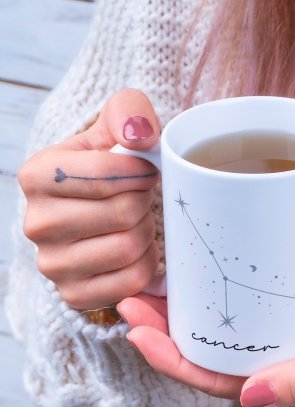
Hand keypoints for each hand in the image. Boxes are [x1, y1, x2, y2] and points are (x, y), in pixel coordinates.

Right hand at [19, 89, 160, 308]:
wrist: (97, 207)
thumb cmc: (110, 164)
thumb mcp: (115, 125)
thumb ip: (128, 112)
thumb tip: (139, 135)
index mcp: (38, 175)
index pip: (107, 174)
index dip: (141, 170)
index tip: (146, 169)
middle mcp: (37, 222)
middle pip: (123, 212)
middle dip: (144, 201)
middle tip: (141, 196)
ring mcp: (52, 264)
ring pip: (129, 247)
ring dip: (146, 230)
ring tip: (137, 219)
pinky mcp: (74, 293)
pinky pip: (132, 279)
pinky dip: (146, 261)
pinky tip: (136, 246)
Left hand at [117, 263, 294, 406]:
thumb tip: (250, 397)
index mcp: (285, 376)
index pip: (213, 375)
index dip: (169, 357)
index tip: (137, 324)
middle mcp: (276, 353)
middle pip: (206, 347)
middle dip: (164, 326)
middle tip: (133, 293)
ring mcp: (280, 327)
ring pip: (220, 322)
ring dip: (184, 305)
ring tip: (153, 278)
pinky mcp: (289, 300)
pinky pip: (244, 299)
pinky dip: (217, 286)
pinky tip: (202, 267)